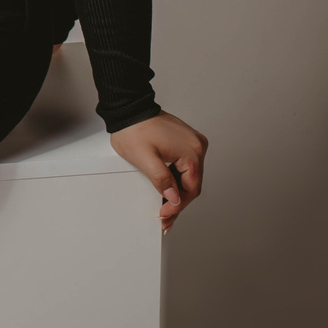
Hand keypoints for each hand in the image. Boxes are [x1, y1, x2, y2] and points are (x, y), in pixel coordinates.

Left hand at [109, 111, 207, 233]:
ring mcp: (192, 142)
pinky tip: (168, 191)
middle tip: (164, 219)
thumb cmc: (134, 129)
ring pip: (189, 176)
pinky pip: (185, 166)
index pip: (191, 188)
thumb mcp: (144, 158)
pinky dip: (176, 179)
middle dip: (177, 202)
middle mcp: (197, 146)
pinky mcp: (185, 141)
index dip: (177, 206)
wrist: (129, 109)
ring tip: (165, 209)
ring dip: (177, 192)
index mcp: (191, 151)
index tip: (164, 216)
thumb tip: (174, 198)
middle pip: (192, 184)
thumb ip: (161, 179)